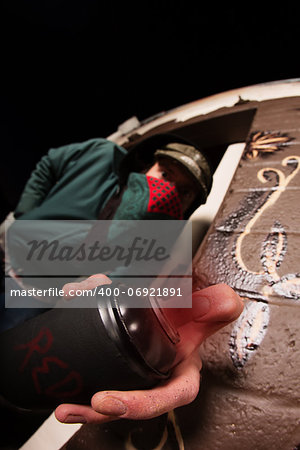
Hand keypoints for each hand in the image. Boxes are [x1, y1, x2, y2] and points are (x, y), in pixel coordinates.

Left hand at [55, 277, 242, 423]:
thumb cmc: (187, 310)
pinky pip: (98, 373)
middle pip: (136, 401)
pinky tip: (63, 377)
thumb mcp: (199, 309)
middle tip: (89, 405)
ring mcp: (137, 371)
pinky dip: (79, 378)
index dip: (143, 404)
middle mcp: (160, 374)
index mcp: (183, 367)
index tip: (112, 403)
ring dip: (87, 407)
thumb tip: (227, 300)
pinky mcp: (118, 361)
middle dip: (109, 410)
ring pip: (113, 394)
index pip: (172, 394)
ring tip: (65, 408)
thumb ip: (212, 306)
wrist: (174, 301)